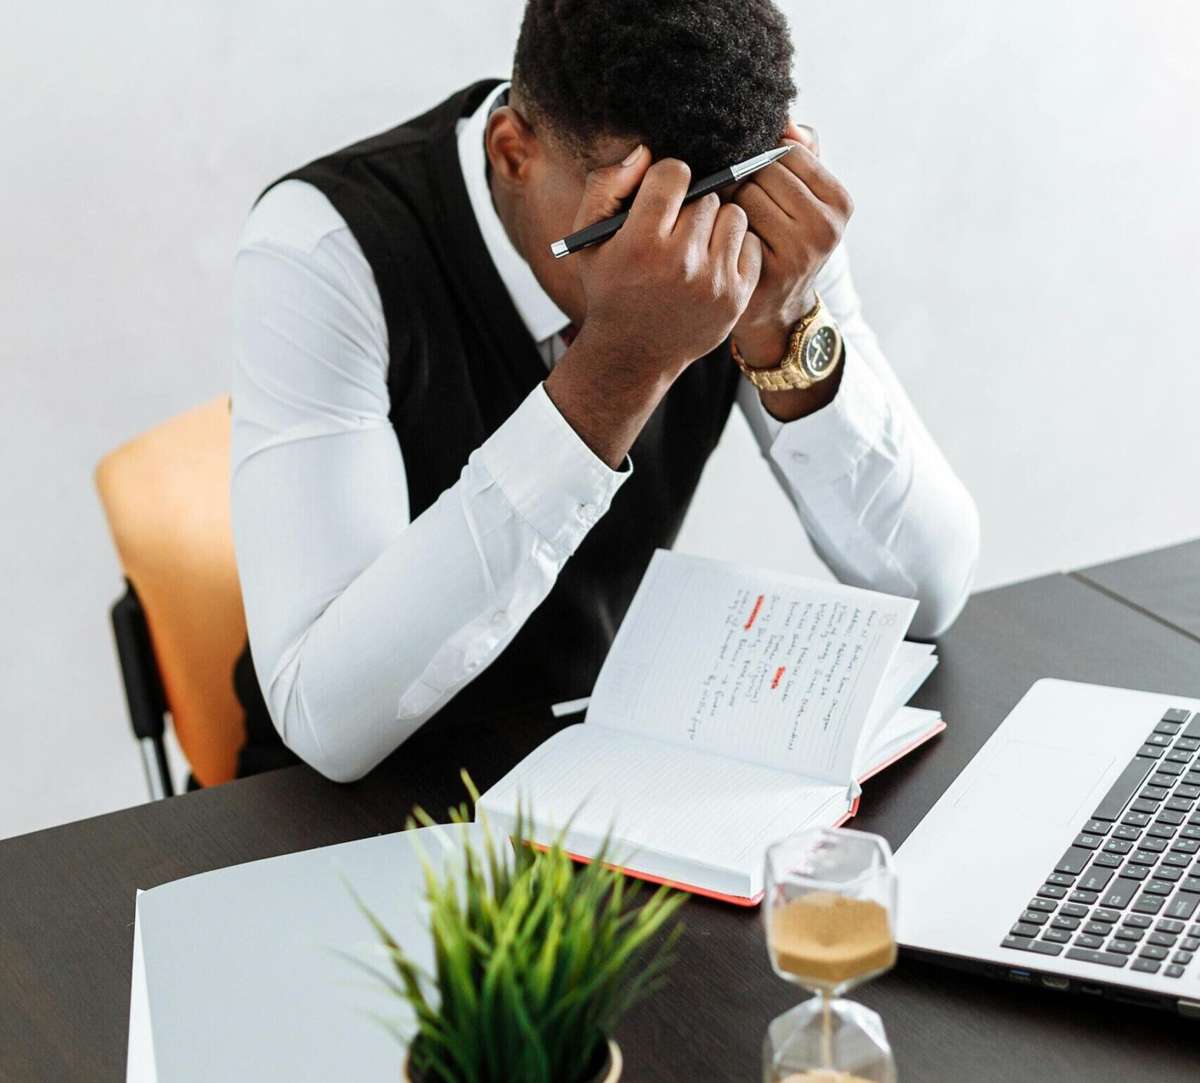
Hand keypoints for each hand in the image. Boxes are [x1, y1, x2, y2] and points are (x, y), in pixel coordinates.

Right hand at [572, 145, 763, 379]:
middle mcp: (680, 262)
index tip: (660, 199)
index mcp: (641, 244)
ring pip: (733, 215)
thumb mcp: (588, 239)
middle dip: (691, 206)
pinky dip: (735, 248)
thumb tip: (646, 152)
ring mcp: (713, 282)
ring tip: (696, 243)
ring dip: (717, 223)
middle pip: (707, 194)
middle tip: (676, 229)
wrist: (632, 354)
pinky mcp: (736, 296)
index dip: (665, 181)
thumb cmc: (610, 289)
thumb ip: (606, 186)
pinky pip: (751, 244)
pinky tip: (712, 262)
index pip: (675, 173)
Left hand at [728, 122, 853, 367]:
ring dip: (729, 201)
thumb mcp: (805, 198)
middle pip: (765, 170)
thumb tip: (786, 117)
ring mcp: (799, 253)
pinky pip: (732, 225)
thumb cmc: (784, 242)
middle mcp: (826, 228)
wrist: (776, 310)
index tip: (754, 176)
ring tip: (731, 219)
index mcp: (840, 202)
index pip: (789, 151)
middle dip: (744, 179)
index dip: (762, 158)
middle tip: (737, 199)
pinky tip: (724, 238)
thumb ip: (802, 153)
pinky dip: (722, 226)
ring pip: (746, 194)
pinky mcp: (768, 272)